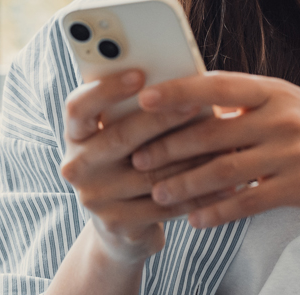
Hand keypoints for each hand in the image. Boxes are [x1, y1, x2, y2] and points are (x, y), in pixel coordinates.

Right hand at [59, 69, 219, 265]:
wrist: (119, 225)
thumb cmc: (128, 162)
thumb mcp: (119, 134)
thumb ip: (134, 110)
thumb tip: (177, 80)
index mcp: (75, 135)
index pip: (78, 107)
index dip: (107, 89)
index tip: (140, 74)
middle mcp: (77, 166)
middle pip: (120, 137)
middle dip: (162, 119)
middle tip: (196, 103)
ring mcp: (94, 198)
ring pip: (149, 173)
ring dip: (188, 157)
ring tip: (221, 142)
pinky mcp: (118, 223)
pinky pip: (164, 205)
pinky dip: (197, 194)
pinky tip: (224, 184)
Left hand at [129, 71, 299, 228]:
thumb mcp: (289, 104)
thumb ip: (246, 107)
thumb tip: (194, 107)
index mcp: (273, 90)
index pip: (215, 85)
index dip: (177, 91)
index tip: (143, 98)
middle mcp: (281, 116)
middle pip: (211, 131)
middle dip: (169, 146)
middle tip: (137, 157)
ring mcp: (292, 152)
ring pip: (224, 169)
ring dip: (185, 183)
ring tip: (158, 192)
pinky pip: (248, 200)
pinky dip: (217, 210)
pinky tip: (196, 218)